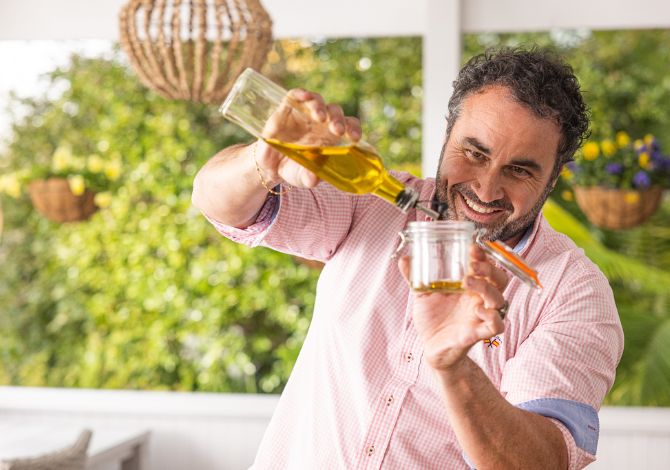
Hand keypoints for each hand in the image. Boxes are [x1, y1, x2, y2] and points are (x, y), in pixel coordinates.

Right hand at [256, 88, 361, 188]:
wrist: (272, 164)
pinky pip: (296, 95)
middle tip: (337, 130)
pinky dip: (301, 93)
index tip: (354, 138)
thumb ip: (308, 178)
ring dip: (320, 107)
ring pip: (318, 101)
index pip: (349, 126)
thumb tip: (312, 178)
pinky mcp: (289, 107)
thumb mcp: (301, 177)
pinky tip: (304, 96)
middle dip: (338, 120)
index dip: (354, 129)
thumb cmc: (294, 168)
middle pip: (335, 112)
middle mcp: (321, 122)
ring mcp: (305, 113)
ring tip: (319, 117)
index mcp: (332, 137)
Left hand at [398, 245, 508, 370]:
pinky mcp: (478, 333)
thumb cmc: (433, 319)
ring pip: (499, 299)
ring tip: (467, 281)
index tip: (472, 247)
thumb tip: (405, 259)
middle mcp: (479, 299)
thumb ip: (414, 277)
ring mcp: (481, 315)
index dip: (483, 256)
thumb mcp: (422, 294)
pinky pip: (497, 325)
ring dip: (487, 288)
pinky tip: (479, 311)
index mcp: (470, 286)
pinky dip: (493, 318)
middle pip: (499, 279)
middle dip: (489, 269)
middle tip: (472, 264)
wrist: (430, 346)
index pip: (485, 266)